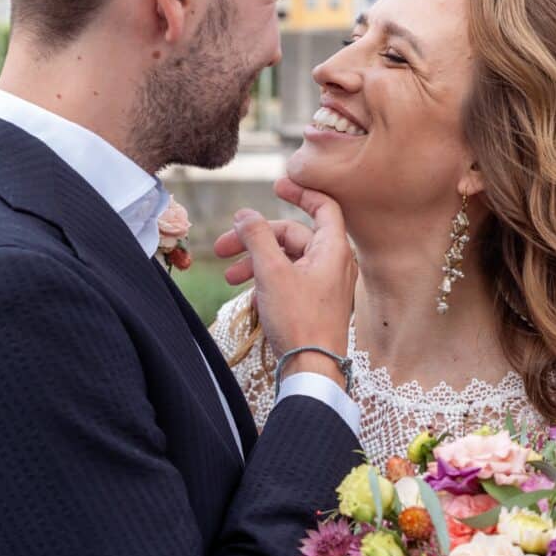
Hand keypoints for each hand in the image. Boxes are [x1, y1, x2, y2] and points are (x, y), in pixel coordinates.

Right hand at [217, 177, 355, 379]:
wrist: (312, 370)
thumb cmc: (298, 320)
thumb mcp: (271, 272)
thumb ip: (256, 238)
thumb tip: (244, 214)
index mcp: (332, 249)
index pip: (323, 206)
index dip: (300, 192)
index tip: (277, 185)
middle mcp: (333, 263)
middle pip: (292, 235)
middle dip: (256, 239)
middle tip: (222, 248)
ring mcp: (324, 284)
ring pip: (286, 260)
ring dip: (256, 262)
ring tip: (229, 277)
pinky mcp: (314, 303)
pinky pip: (289, 281)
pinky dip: (267, 282)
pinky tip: (250, 298)